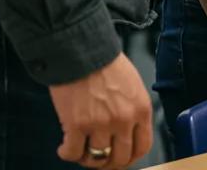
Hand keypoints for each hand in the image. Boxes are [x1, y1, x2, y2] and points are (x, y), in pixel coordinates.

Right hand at [50, 52, 152, 168]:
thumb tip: (126, 135)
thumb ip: (133, 110)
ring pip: (96, 160)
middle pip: (119, 159)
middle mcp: (124, 120)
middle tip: (97, 156)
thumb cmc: (106, 63)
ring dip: (86, 158)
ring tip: (80, 148)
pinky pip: (72, 154)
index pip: (142, 147)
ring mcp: (100, 124)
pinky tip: (64, 146)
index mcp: (141, 108)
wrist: (82, 48)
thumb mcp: (132, 85)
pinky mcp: (77, 125)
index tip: (119, 158)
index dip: (129, 157)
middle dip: (107, 162)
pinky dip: (67, 153)